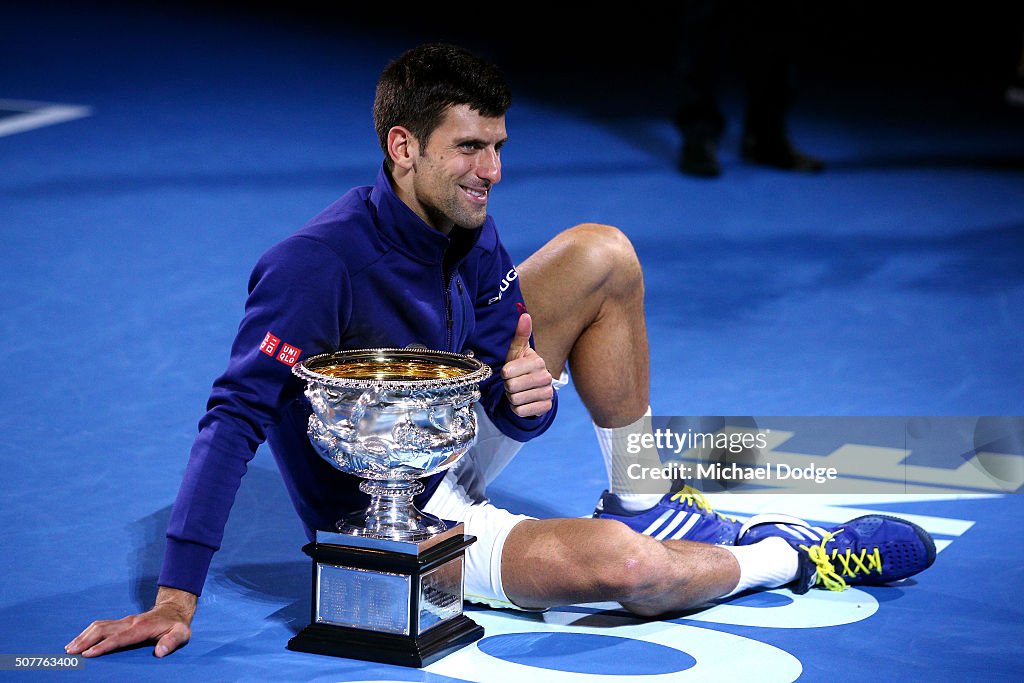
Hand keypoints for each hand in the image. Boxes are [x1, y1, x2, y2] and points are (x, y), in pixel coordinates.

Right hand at [65, 586, 196, 657]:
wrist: (174, 610)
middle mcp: (129, 622)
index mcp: (141, 628)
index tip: (88, 654)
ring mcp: (124, 621)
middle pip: (103, 630)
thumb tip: (159, 652)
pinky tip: (78, 641)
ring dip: (83, 636)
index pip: (119, 638)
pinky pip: (101, 626)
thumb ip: (172, 642)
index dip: (103, 646)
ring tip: (69, 649)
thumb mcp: (181, 634)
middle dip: (86, 641)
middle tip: (70, 653)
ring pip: (99, 626)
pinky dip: (87, 633)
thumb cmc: (177, 626)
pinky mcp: (121, 622)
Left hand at [502, 313, 552, 417]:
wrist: (533, 388)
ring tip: (518, 391)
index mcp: (538, 361)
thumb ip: (520, 334)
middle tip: (513, 383)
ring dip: (512, 397)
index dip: (504, 373)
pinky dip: (517, 408)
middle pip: (511, 386)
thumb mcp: (517, 352)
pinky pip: (520, 411)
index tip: (508, 371)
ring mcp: (547, 393)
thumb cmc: (521, 368)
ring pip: (515, 400)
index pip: (508, 371)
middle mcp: (546, 377)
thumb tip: (525, 314)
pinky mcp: (546, 407)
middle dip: (508, 386)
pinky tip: (522, 401)